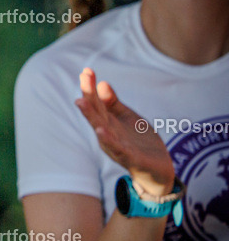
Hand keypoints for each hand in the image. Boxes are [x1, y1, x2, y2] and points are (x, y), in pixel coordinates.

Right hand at [74, 68, 174, 195]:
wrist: (158, 170)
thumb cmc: (139, 143)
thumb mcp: (128, 118)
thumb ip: (114, 104)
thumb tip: (102, 84)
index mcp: (108, 124)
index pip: (96, 103)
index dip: (91, 87)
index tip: (86, 71)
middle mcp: (107, 135)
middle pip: (96, 113)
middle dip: (89, 95)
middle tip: (84, 77)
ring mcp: (116, 147)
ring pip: (101, 129)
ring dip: (91, 115)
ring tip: (81, 101)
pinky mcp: (130, 158)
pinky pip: (117, 148)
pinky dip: (108, 140)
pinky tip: (101, 130)